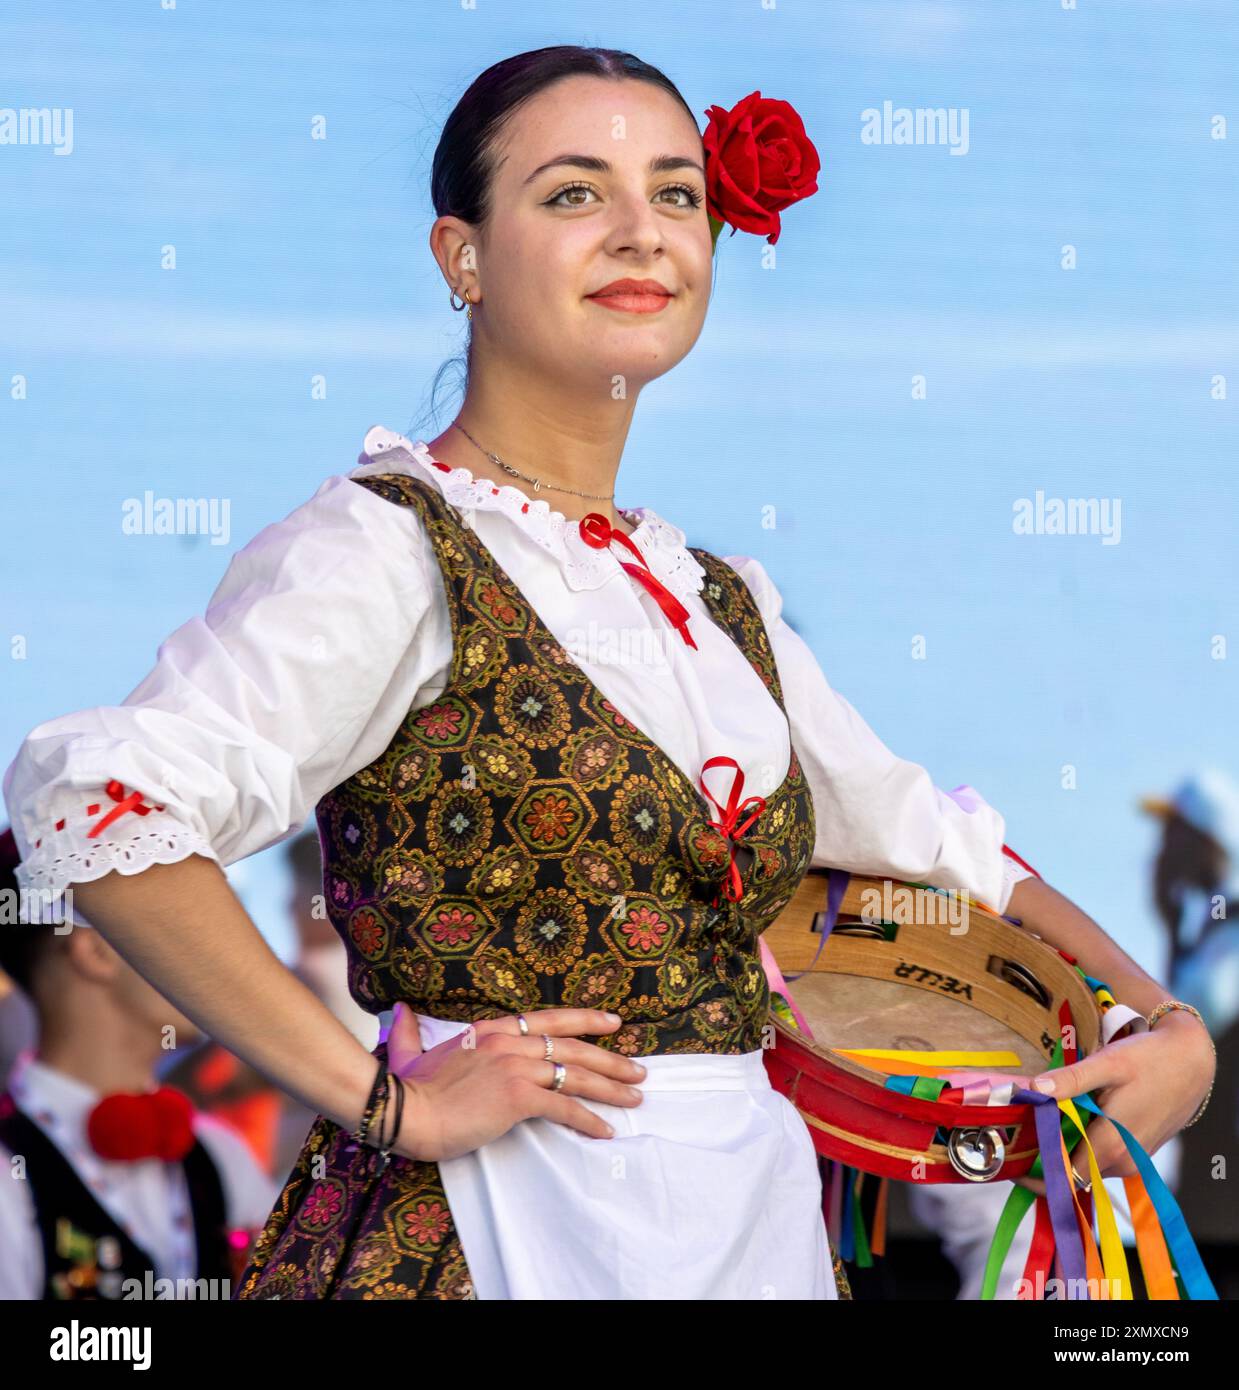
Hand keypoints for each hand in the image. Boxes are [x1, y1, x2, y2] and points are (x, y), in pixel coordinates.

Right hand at [383, 1003, 646, 1163]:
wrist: (404, 1111)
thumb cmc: (408, 1088)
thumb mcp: (409, 1050)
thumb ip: (409, 1031)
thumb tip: (400, 1010)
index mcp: (493, 1029)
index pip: (550, 1019)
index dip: (586, 1019)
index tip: (613, 1022)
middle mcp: (510, 1042)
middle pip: (574, 1047)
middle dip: (611, 1059)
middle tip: (638, 1070)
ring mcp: (516, 1067)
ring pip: (576, 1074)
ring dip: (610, 1087)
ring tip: (634, 1097)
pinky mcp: (518, 1097)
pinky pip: (563, 1106)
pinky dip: (588, 1119)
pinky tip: (605, 1130)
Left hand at [1011, 1014, 1214, 1196]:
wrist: (1190, 1063)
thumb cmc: (1149, 1060)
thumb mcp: (1107, 1063)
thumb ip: (1071, 1080)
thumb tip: (1033, 1089)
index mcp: (1111, 1145)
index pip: (1064, 1177)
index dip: (1034, 1175)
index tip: (1008, 1162)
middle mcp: (1122, 1162)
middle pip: (1071, 1174)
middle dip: (1042, 1161)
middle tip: (1013, 1138)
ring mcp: (1131, 1161)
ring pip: (1085, 1167)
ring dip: (1061, 1152)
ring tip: (1033, 1127)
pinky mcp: (1135, 1155)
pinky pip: (1099, 1160)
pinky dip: (1079, 1147)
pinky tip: (1064, 1124)